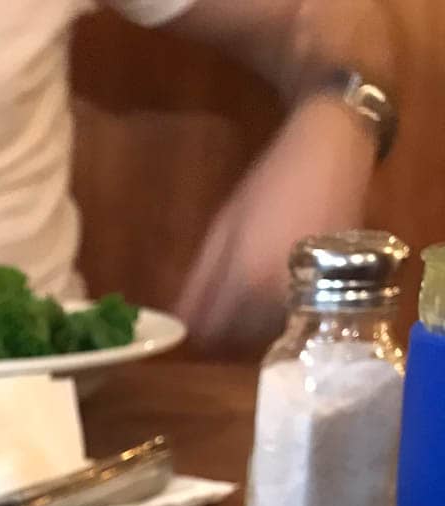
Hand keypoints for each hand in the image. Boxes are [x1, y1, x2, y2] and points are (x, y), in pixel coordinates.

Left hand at [175, 96, 376, 353]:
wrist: (333, 154)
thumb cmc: (271, 183)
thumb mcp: (224, 227)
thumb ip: (200, 279)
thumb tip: (180, 320)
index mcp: (245, 281)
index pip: (208, 334)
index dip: (197, 329)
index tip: (194, 319)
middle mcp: (276, 299)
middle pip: (235, 343)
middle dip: (223, 332)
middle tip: (221, 308)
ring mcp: (306, 300)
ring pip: (264, 338)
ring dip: (251, 329)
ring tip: (250, 299)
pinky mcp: (330, 295)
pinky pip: (292, 324)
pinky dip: (277, 319)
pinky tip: (275, 296)